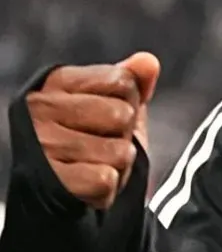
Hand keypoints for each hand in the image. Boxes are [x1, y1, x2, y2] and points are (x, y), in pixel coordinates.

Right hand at [25, 52, 160, 209]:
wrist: (59, 188)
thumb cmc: (89, 138)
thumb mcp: (113, 103)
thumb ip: (131, 80)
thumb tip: (149, 63)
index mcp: (58, 81)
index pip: (124, 81)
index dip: (129, 101)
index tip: (106, 114)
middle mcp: (42, 109)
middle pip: (123, 115)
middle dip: (123, 134)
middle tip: (100, 142)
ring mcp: (43, 144)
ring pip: (119, 152)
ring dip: (117, 164)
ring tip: (92, 163)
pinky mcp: (50, 180)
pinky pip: (106, 180)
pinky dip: (106, 188)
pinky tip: (86, 183)